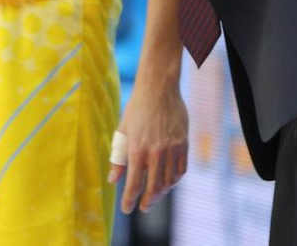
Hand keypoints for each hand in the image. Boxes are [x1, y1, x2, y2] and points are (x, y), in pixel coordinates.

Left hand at [110, 77, 188, 213]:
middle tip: (143, 207)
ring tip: (156, 195)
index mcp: (137, 150)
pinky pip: (181, 168)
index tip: (127, 208)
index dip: (129, 201)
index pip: (133, 185)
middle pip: (153, 188)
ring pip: (169, 181)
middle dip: (147, 202)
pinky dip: (175, 179)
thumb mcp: (122, 131)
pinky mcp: (183, 142)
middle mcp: (155, 152)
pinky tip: (169, 180)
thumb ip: (118, 157)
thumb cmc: (138, 108)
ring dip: (161, 192)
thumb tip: (113, 180)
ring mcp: (172, 147)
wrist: (159, 87)